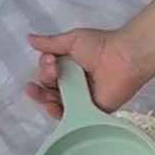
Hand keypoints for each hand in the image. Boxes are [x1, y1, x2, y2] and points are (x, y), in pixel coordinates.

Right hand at [25, 26, 153, 117]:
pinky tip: (52, 106)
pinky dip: (59, 113)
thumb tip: (29, 39)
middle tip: (52, 74)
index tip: (50, 60)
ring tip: (45, 93)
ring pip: (56, 103)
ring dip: (45, 98)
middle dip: (43, 83)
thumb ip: (51, 43)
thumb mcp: (72, 40)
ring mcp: (81, 98)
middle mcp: (73, 83)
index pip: (47, 73)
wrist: (124, 57)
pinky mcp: (90, 110)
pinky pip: (71, 116)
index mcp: (68, 67)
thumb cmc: (101, 45)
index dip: (44, 68)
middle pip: (48, 89)